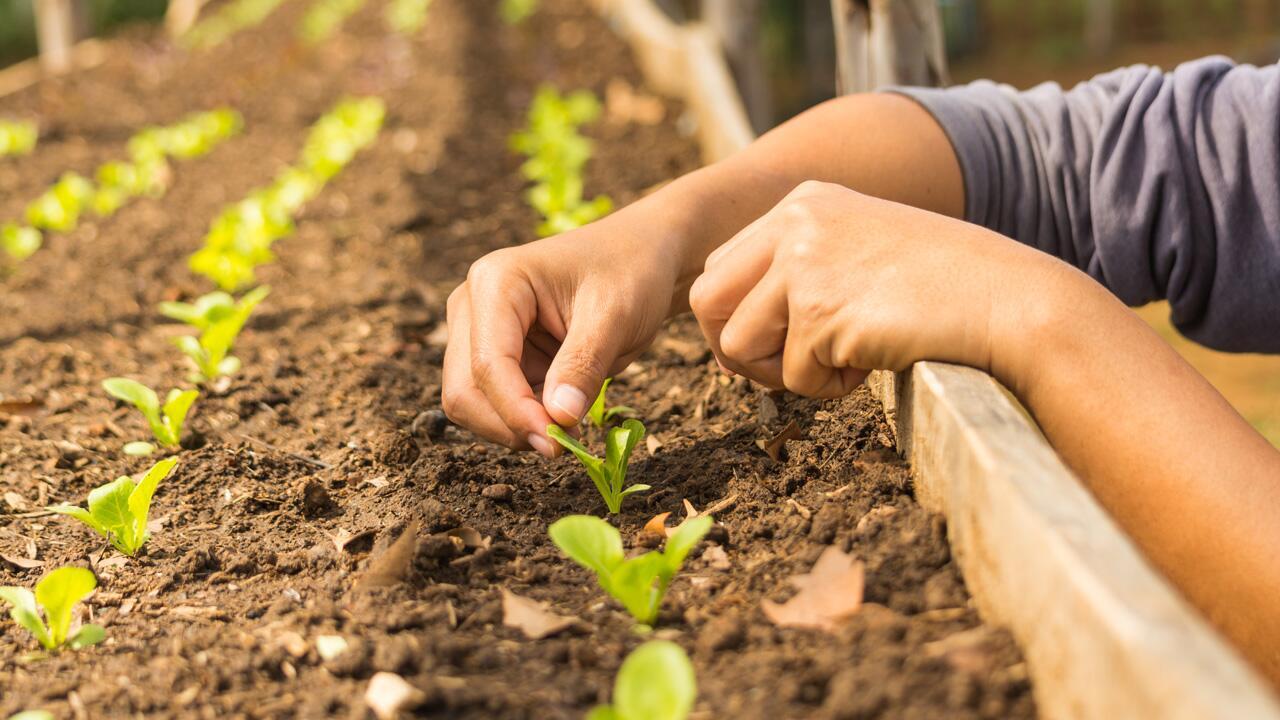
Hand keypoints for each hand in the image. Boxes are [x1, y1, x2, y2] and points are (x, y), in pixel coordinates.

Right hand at [443, 216, 682, 455]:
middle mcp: (473, 306)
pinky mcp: (495, 355)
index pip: (488, 365)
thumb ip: (583, 366)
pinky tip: (563, 412)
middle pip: (465, 391)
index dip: (517, 413)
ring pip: (472, 404)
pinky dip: (525, 420)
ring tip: (569, 425)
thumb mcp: (616, 315)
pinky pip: (495, 405)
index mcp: (495, 282)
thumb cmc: (630, 272)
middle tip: (564, 444)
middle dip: (510, 425)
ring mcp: (479, 332)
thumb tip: (558, 419)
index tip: (558, 444)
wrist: (639, 257)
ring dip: (516, 427)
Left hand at [689, 181, 1051, 395]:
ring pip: (736, 346)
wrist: (1010, 301)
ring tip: (841, 364)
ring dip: (784, 374)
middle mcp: (795, 222)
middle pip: (707, 301)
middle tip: (786, 369)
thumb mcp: (858, 252)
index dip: (736, 318)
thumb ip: (798, 270)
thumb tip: (729, 330)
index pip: (720, 267)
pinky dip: (827, 388)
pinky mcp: (820, 311)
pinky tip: (873, 361)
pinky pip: (792, 377)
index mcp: (803, 202)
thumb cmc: (943, 288)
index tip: (773, 345)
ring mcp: (804, 264)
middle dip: (737, 349)